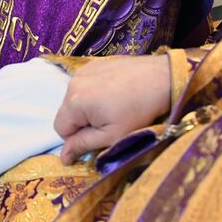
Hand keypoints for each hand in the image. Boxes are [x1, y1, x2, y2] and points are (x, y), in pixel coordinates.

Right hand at [52, 54, 171, 164]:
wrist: (162, 78)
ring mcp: (83, 70)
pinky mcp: (94, 64)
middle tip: (109, 121)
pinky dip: (94, 93)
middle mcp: (73, 82)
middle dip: (83, 122)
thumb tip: (63, 157)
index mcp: (74, 102)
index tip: (99, 136)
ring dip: (88, 107)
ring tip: (113, 106)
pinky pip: (85, 85)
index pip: (60, 129)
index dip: (77, 138)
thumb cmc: (138, 111)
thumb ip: (83, 145)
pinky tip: (114, 93)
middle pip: (67, 112)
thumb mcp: (111, 136)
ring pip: (76, 99)